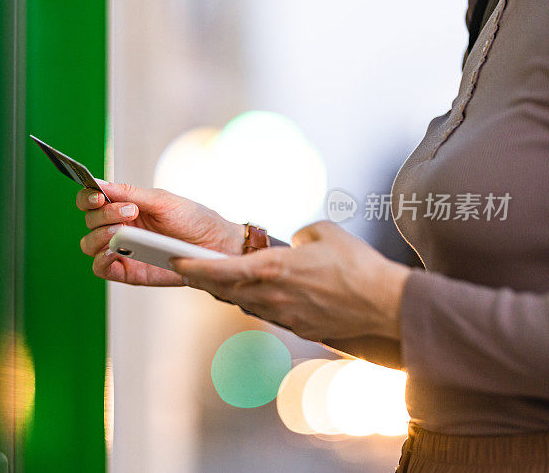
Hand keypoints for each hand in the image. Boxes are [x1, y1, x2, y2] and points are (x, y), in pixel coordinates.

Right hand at [76, 181, 243, 285]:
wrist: (214, 246)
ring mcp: (121, 250)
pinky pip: (101, 268)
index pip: (91, 200)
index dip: (87, 197)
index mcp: (124, 206)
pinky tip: (113, 252)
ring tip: (120, 233)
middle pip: (90, 221)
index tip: (99, 196)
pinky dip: (101, 260)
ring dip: (99, 236)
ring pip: (89, 244)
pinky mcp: (127, 272)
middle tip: (131, 211)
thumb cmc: (192, 219)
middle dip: (104, 214)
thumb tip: (97, 182)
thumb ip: (129, 193)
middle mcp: (119, 227)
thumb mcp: (162, 200)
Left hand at [172, 220, 411, 340]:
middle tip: (187, 270)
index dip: (194, 265)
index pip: (220, 269)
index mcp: (272, 269)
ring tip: (215, 280)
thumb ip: (299, 234)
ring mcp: (283, 315)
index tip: (175, 260)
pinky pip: (266, 313)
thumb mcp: (324, 232)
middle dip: (203, 279)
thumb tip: (293, 242)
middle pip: (224, 290)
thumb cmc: (357, 265)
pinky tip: (254, 294)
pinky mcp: (298, 327)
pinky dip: (254, 302)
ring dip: (226, 292)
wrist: (384, 304)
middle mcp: (271, 296)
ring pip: (243, 303)